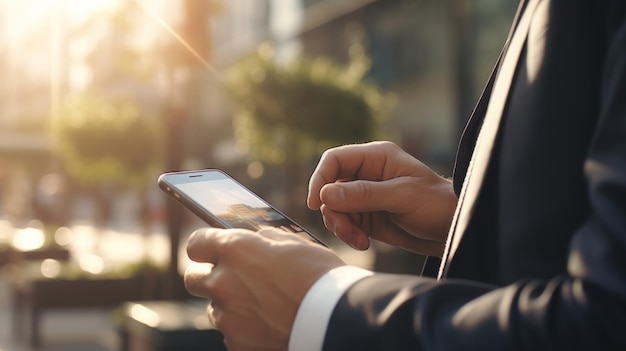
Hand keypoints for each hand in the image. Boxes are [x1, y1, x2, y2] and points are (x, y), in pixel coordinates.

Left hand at [184, 227, 344, 350]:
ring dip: (230, 304)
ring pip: (214, 308)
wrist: (335, 320)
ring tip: (263, 304)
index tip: (210, 250)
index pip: (196, 244)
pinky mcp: (236, 343)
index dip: (204, 246)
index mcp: (236, 250)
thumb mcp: (294, 243)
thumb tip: (254, 239)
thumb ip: (264, 239)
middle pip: (193, 279)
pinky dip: (244, 328)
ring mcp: (227, 316)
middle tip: (231, 277)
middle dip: (207, 276)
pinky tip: (269, 323)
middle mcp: (223, 282)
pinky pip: (231, 332)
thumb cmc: (320, 276)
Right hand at [307, 141, 456, 256]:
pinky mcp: (366, 217)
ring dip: (341, 226)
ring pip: (334, 208)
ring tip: (359, 240)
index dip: (320, 178)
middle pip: (330, 187)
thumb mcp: (402, 197)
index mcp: (376, 158)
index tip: (316, 203)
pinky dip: (348, 235)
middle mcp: (366, 174)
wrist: (452, 230)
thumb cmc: (436, 204)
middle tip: (345, 229)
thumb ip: (364, 194)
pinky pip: (344, 224)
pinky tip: (364, 243)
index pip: (335, 160)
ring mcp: (365, 197)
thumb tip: (327, 194)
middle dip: (333, 211)